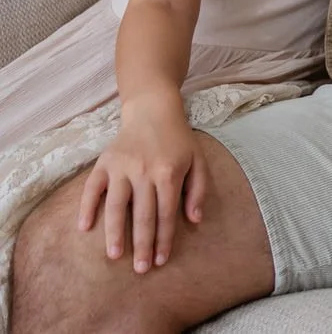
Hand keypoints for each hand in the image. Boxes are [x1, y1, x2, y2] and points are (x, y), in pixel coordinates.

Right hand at [78, 98, 207, 272]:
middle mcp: (144, 171)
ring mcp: (122, 167)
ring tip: (115, 256)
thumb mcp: (198, 161)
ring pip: (117, 205)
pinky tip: (84, 228)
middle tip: (141, 269)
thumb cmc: (179, 140)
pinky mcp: (104, 162)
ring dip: (115, 232)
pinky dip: (87, 207)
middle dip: (142, 244)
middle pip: (143, 215)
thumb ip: (197, 190)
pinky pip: (92, 188)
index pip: (166, 214)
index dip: (164, 239)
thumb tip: (194, 220)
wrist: (153, 111)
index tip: (161, 260)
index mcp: (169, 173)